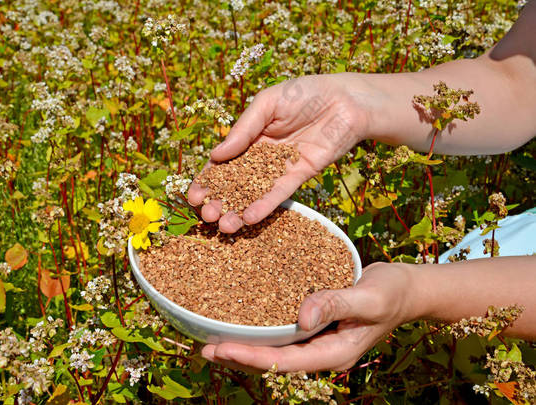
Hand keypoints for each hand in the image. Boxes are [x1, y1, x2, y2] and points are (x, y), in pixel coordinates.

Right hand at [188, 74, 376, 232]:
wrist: (346, 99)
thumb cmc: (305, 92)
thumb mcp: (267, 104)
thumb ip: (243, 130)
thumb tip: (215, 155)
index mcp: (249, 136)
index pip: (222, 162)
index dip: (207, 179)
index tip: (193, 196)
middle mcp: (261, 155)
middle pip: (235, 182)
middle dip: (219, 200)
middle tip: (206, 216)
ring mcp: (280, 167)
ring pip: (255, 192)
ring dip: (238, 209)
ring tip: (224, 226)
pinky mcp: (300, 175)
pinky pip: (280, 194)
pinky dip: (265, 206)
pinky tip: (249, 218)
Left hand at [201, 263, 419, 372]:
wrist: (407, 288)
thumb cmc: (393, 292)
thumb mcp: (369, 297)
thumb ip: (336, 303)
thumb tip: (302, 317)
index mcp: (335, 352)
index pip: (286, 361)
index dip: (252, 357)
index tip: (222, 349)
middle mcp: (323, 351)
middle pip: (275, 361)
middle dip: (240, 356)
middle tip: (205, 347)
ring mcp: (320, 340)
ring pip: (277, 349)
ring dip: (247, 345)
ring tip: (213, 338)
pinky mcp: (318, 326)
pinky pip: (285, 333)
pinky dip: (262, 329)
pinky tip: (243, 318)